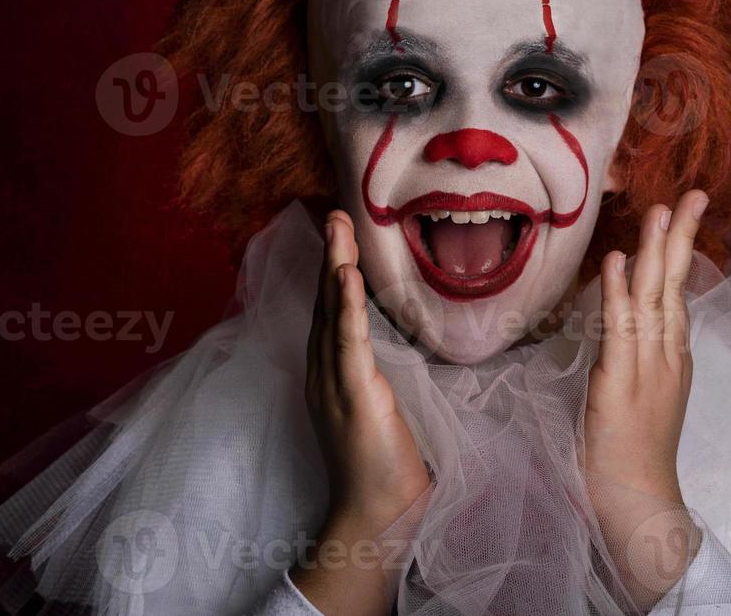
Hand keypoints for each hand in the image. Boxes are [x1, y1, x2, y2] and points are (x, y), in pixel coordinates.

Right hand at [290, 210, 429, 615]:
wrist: (376, 517)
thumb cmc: (387, 471)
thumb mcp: (385, 412)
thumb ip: (384, 381)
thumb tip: (406, 354)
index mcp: (332, 377)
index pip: (332, 315)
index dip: (334, 274)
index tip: (340, 236)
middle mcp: (324, 375)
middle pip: (326, 305)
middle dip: (329, 256)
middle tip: (333, 213)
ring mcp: (334, 384)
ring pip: (333, 314)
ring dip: (334, 266)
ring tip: (337, 225)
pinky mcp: (354, 395)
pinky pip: (348, 341)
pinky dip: (347, 304)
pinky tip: (347, 274)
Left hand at [584, 191, 707, 608]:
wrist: (639, 503)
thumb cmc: (634, 451)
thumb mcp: (645, 391)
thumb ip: (640, 351)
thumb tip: (629, 311)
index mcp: (674, 357)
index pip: (679, 291)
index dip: (681, 249)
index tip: (685, 209)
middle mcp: (667, 357)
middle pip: (675, 286)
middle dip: (681, 238)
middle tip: (691, 194)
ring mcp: (646, 370)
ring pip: (651, 300)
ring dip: (653, 253)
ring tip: (658, 211)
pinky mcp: (618, 385)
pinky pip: (619, 330)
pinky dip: (617, 293)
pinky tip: (615, 262)